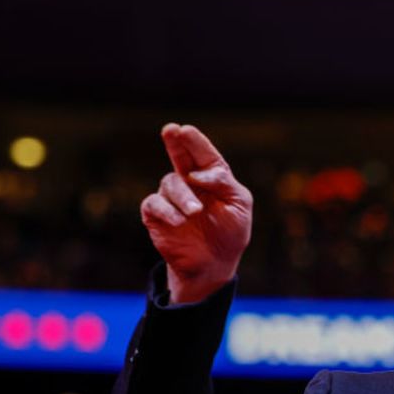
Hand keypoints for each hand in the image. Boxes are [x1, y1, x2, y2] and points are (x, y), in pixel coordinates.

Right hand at [140, 123, 252, 303]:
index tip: (186, 130)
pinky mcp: (157, 215)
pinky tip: (179, 220)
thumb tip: (197, 173)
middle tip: (171, 130)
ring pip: (170, 183)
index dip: (195, 142)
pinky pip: (155, 204)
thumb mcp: (239, 205)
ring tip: (195, 212)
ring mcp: (173, 198)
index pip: (204, 155)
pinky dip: (167, 210)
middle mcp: (190, 182)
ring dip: (183, 196)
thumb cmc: (230, 232)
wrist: (214, 263)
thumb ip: (224, 183)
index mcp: (213, 177)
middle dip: (175, 143)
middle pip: (180, 156)